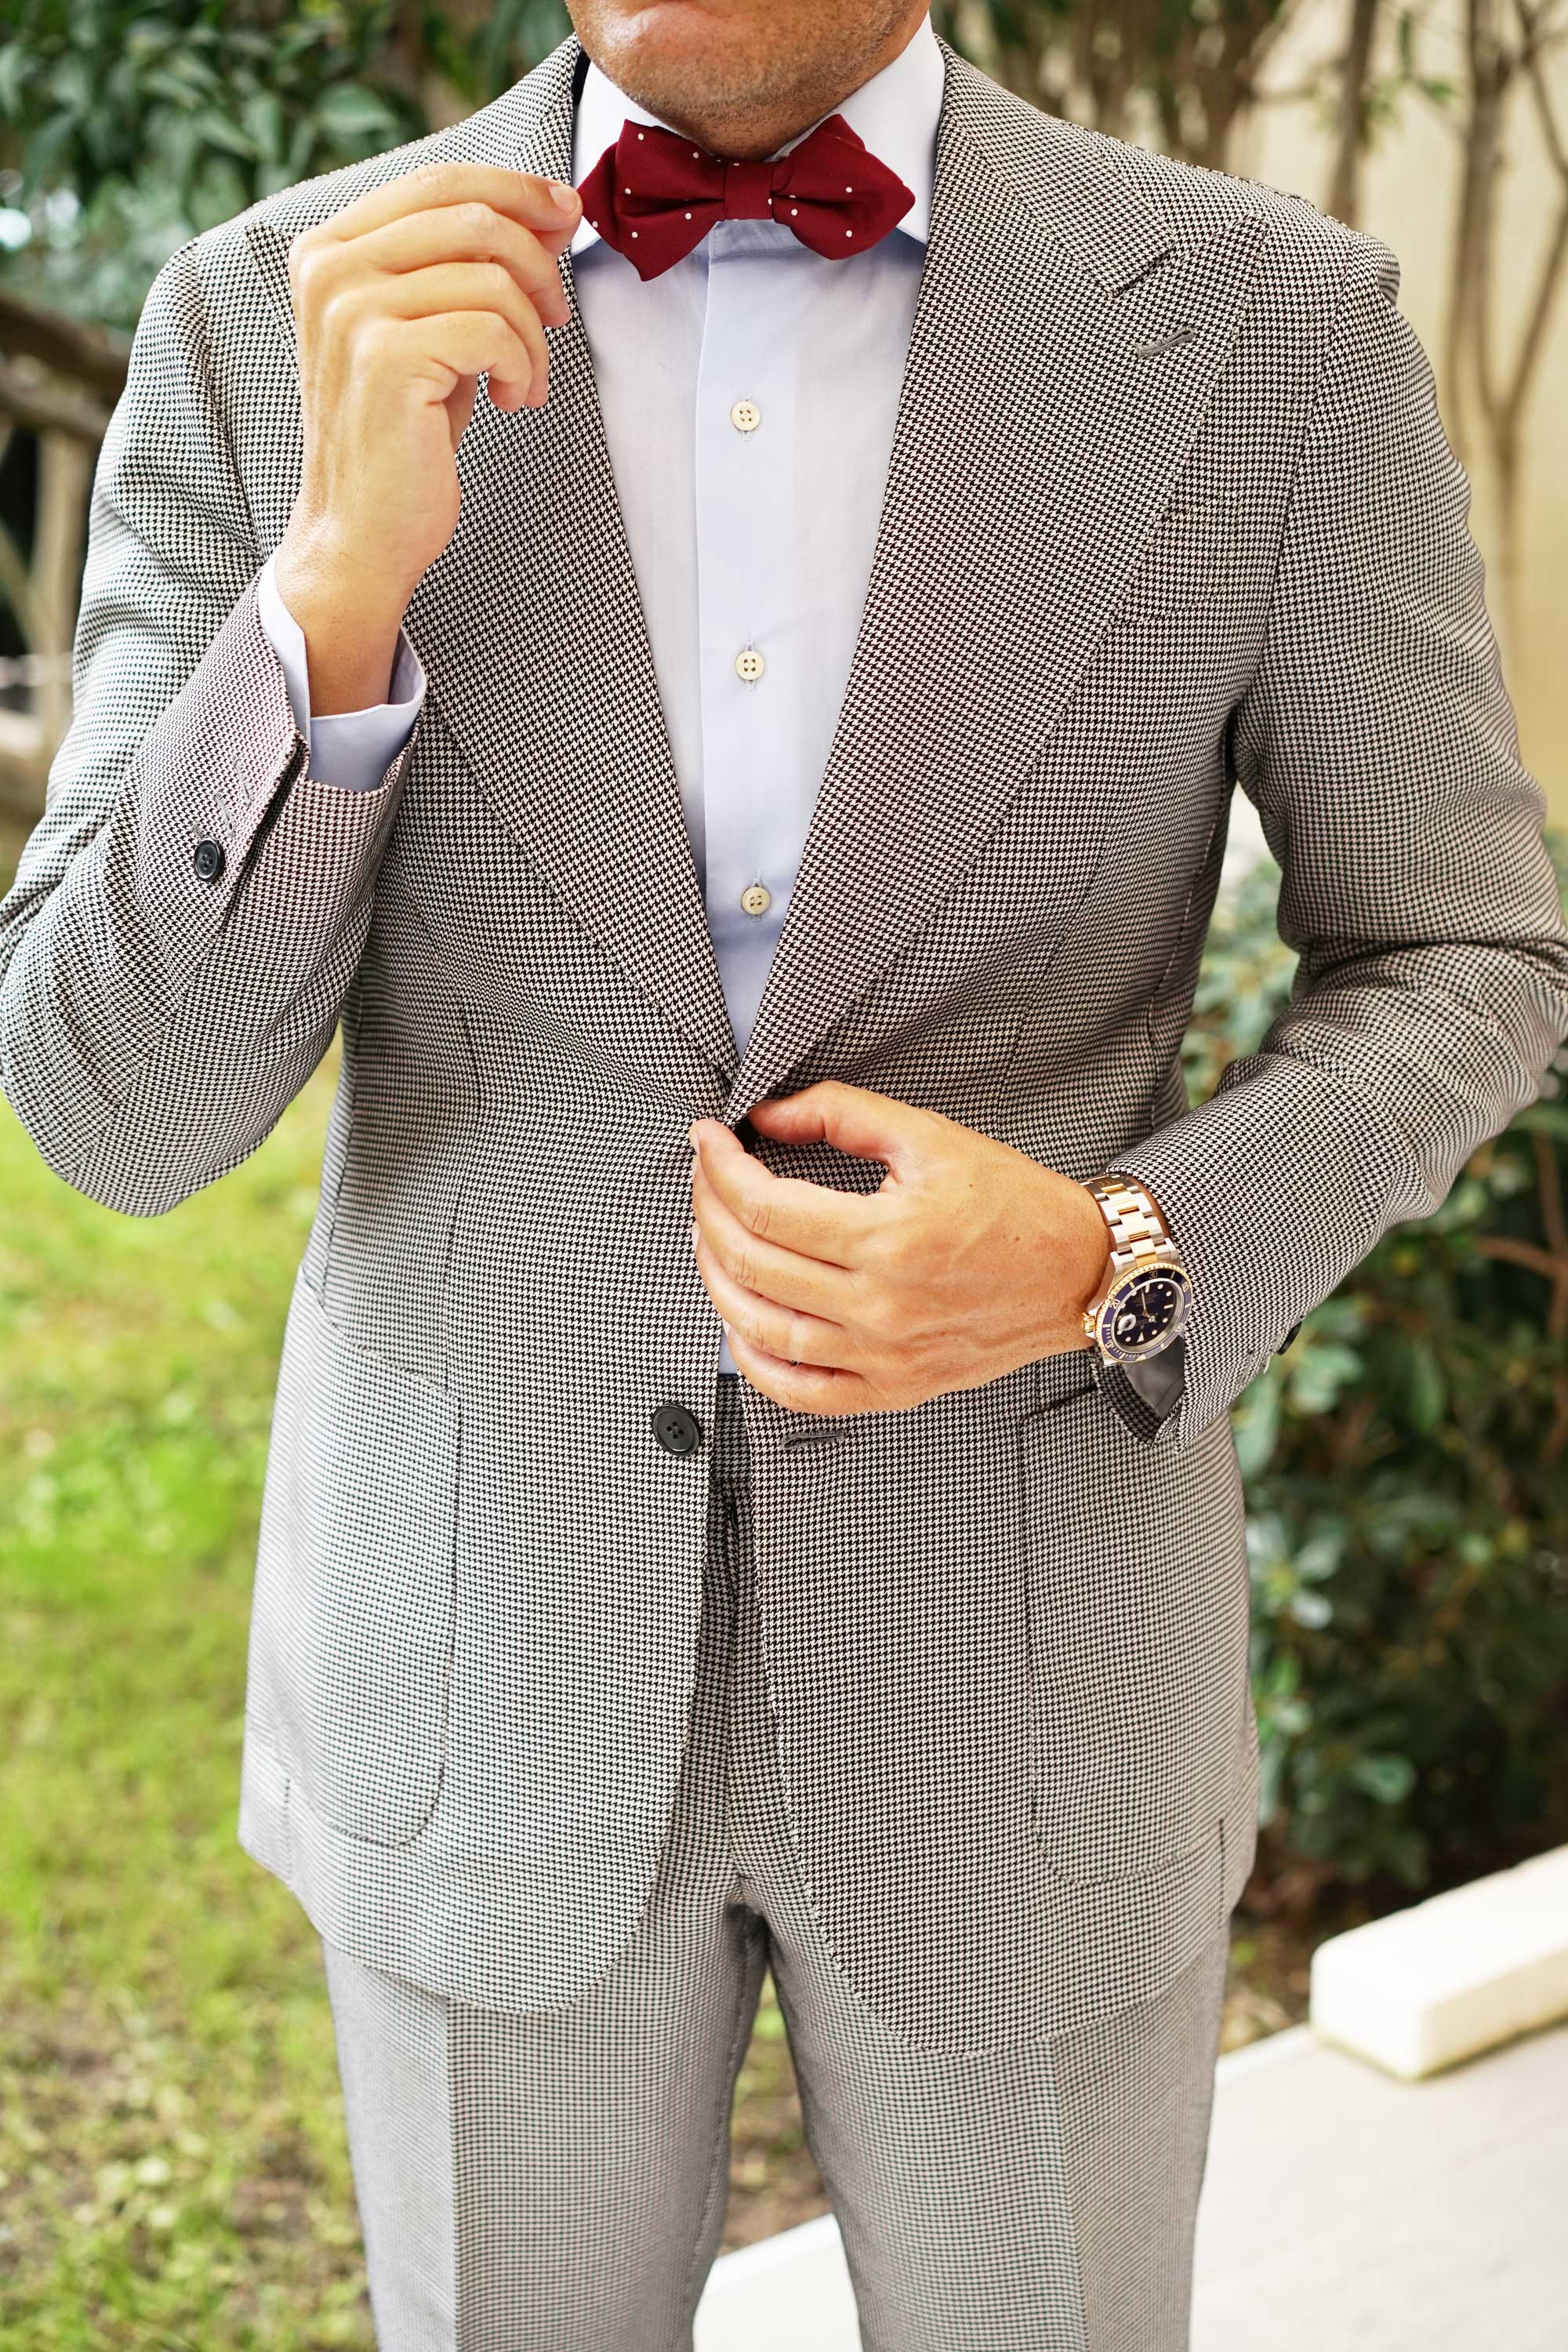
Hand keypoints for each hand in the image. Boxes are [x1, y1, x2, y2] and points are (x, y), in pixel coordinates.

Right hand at [274, 161, 582, 712]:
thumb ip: (463, 267)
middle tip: (558, 316)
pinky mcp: (385, 357)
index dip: (516, 189)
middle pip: (472, 217)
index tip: (566, 215)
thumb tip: (549, 211)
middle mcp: (331, 269)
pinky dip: (521, 367)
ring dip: (534, 334)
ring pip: (492, 276)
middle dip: (538, 263)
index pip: (438, 181)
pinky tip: (510, 401)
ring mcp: (352, 310)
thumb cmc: (401, 437)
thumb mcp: (427, 331)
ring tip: (525, 380)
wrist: (360, 533)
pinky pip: (493, 330)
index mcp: (329, 249)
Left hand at [688, 1081, 1112, 1414]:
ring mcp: (884, 1357)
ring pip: (761, 1330)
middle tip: (705, 1181)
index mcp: (890, 1238)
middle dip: (709, 1211)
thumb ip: (842, 1114)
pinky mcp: (893, 1389)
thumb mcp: (930, 1138)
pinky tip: (739, 1322)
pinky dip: (753, 1361)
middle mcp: (882, 1306)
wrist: (1077, 1273)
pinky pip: (800, 1391)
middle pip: (752, 1264)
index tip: (708, 1143)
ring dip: (717, 1281)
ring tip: (711, 1240)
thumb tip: (768, 1116)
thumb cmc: (1015, 1207)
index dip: (719, 1169)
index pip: (766, 1208)